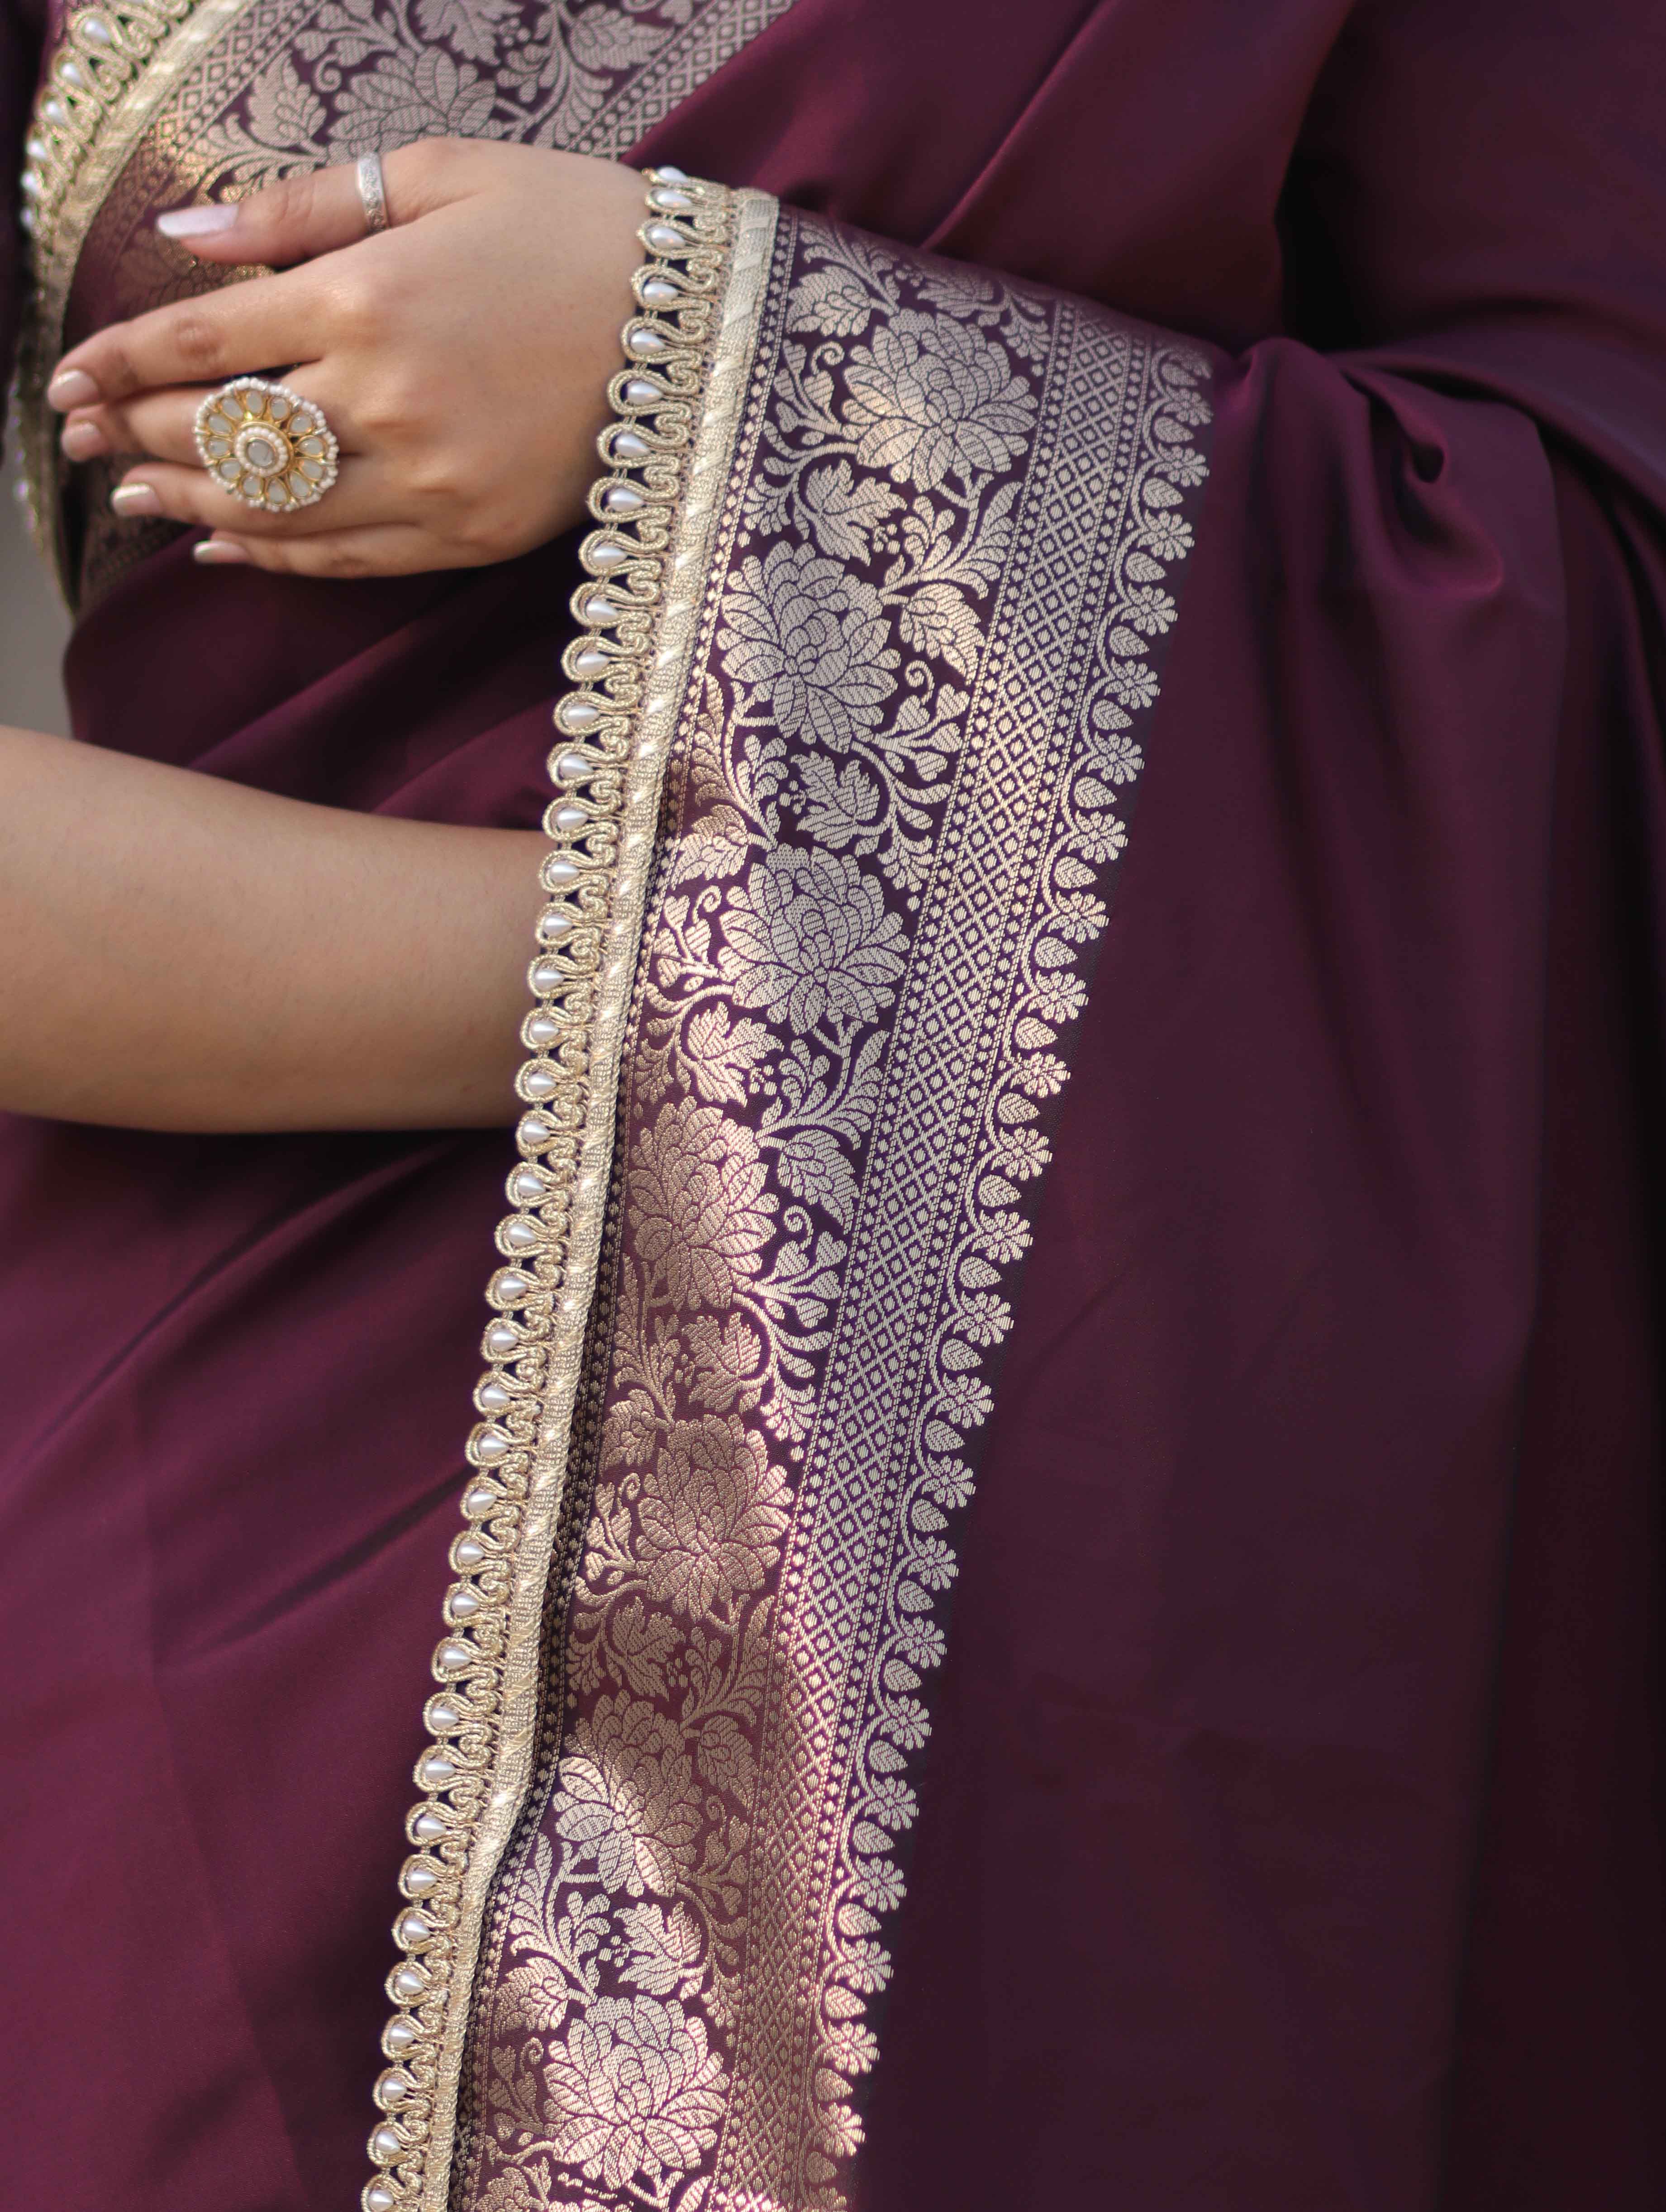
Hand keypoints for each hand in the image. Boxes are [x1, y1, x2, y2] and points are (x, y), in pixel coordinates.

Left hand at [47, 140, 647, 577]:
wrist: (706, 328)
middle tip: (82, 443)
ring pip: (274, 509)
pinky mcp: (471, 534)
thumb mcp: (442, 176)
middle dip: (136, 435)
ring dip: (190, 505)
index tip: (67, 381)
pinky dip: (275, 558)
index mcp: (368, 295)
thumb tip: (193, 235)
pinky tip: (223, 548)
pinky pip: (348, 560)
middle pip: (222, 431)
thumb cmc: (575, 229)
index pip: (202, 341)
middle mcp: (387, 399)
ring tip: (135, 499)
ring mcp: (431, 481)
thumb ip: (306, 208)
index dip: (118, 363)